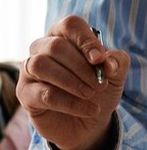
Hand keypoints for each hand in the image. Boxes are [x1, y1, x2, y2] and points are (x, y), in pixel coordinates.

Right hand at [17, 15, 128, 149]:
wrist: (90, 124)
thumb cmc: (98, 92)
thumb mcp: (115, 77)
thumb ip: (117, 64)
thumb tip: (108, 62)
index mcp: (65, 37)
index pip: (70, 25)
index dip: (86, 40)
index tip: (99, 60)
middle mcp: (42, 49)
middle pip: (56, 46)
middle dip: (82, 67)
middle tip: (101, 85)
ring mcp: (30, 70)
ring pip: (42, 65)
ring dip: (71, 82)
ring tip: (90, 94)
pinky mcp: (26, 93)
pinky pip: (44, 94)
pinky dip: (70, 102)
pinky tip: (90, 109)